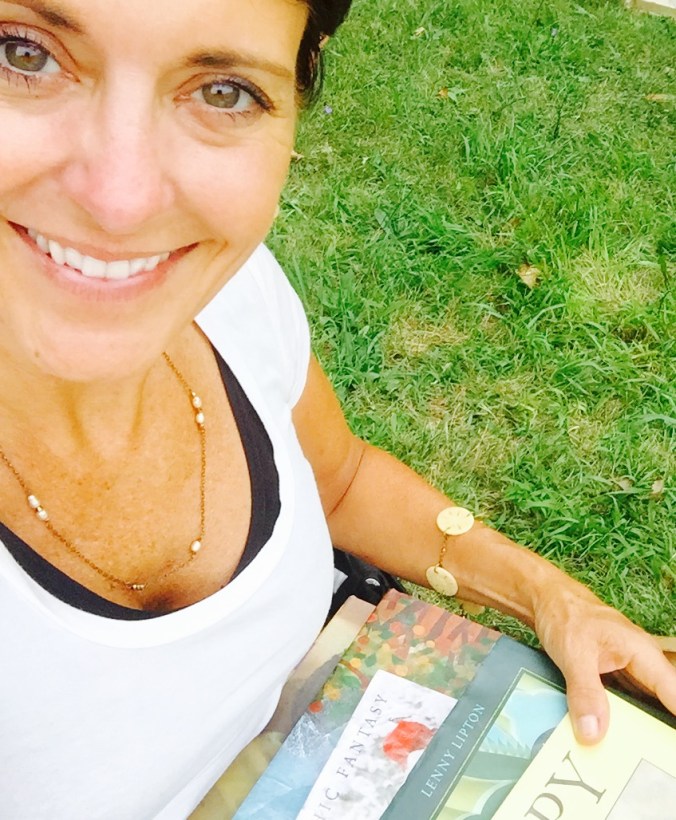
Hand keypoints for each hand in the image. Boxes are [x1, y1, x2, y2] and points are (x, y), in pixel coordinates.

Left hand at [532, 579, 675, 743]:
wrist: (544, 599)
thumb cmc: (565, 616)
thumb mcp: (574, 654)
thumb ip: (585, 693)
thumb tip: (593, 734)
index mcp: (643, 654)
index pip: (674, 693)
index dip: (674, 720)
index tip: (669, 749)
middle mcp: (642, 664)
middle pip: (663, 703)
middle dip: (659, 730)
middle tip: (651, 757)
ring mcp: (628, 671)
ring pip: (643, 706)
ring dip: (638, 727)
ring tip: (632, 755)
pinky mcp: (612, 677)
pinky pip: (623, 703)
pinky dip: (618, 720)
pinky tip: (610, 738)